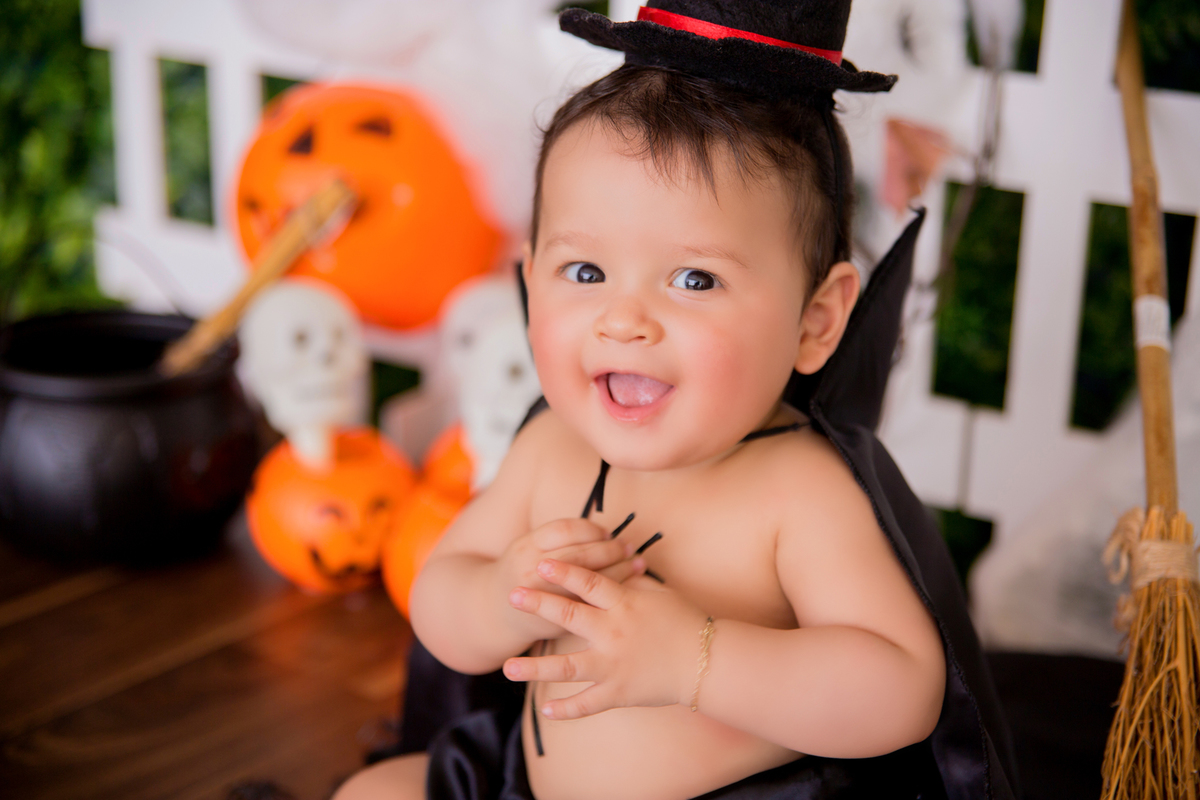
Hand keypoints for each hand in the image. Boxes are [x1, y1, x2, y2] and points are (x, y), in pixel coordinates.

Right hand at [492, 519, 644, 639]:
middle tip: (629, 547)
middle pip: (581, 555)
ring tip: (638, 563)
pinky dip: (613, 595)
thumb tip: (605, 532)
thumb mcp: (528, 547)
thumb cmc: (522, 574)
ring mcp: (544, 599)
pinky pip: (592, 607)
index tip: (608, 532)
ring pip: (590, 583)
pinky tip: (630, 588)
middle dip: (610, 549)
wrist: (496, 615)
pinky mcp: (555, 624)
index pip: (566, 530)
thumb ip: (558, 539)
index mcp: (525, 547)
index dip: (593, 529)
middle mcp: (531, 571)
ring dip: (620, 570)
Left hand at [502, 558, 708, 718]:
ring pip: (566, 667)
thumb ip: (632, 581)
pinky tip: (545, 710)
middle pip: (568, 615)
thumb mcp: (659, 594)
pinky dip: (566, 709)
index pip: (588, 582)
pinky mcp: (618, 692)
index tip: (540, 563)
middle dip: (538, 605)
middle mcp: (612, 633)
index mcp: (624, 604)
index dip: (564, 571)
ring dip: (534, 667)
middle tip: (512, 595)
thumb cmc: (686, 622)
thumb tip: (616, 562)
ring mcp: (612, 665)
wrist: (707, 661)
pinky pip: (587, 704)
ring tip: (507, 667)